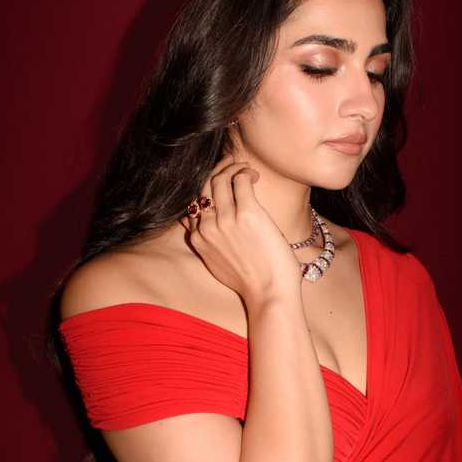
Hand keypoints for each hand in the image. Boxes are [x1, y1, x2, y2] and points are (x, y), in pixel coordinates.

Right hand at [178, 154, 301, 306]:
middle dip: (217, 171)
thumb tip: (200, 228)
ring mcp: (226, 220)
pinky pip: (241, 181)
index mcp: (199, 239)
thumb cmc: (250, 283)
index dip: (204, 187)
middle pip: (203, 186)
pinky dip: (246, 173)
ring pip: (220, 180)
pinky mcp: (248, 214)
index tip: (218, 182)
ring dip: (233, 167)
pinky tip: (254, 176)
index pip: (192, 202)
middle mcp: (208, 227)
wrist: (269, 295)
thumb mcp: (217, 265)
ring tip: (246, 169)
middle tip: (232, 166)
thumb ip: (207, 244)